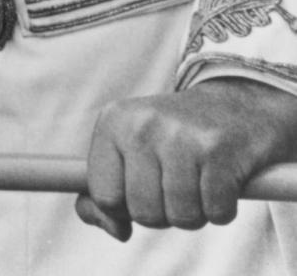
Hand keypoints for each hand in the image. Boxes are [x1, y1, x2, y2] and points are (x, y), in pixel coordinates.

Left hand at [77, 77, 296, 240]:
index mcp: (112, 122)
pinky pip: (215, 212)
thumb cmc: (173, 141)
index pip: (104, 196)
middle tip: (176, 184)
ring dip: (194, 212)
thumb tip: (116, 229)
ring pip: (180, 216)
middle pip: (143, 212)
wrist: (232, 106)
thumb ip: (103, 194)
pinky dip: (221, 209)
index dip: (125, 208)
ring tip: (198, 181)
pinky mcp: (218, 150)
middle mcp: (142, 124)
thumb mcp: (128, 152)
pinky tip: (220, 181)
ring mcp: (180, 135)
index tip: (142, 190)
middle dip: (163, 212)